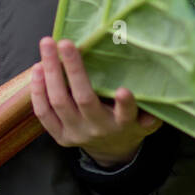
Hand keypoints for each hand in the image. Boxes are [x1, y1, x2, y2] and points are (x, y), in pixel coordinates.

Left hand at [31, 36, 162, 167]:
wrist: (111, 152)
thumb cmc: (129, 124)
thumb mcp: (145, 121)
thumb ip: (151, 112)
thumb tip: (158, 100)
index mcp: (123, 125)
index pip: (126, 115)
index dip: (125, 104)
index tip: (124, 90)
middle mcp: (98, 129)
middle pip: (83, 99)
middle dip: (73, 69)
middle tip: (66, 42)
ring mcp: (76, 133)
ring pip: (58, 102)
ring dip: (51, 72)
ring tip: (47, 47)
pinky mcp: (59, 136)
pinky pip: (43, 113)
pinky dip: (38, 90)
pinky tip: (37, 68)